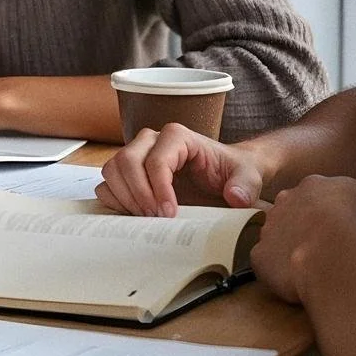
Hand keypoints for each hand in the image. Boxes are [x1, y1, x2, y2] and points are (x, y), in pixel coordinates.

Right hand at [97, 123, 264, 216]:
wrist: (225, 176)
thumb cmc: (233, 172)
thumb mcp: (248, 176)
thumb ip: (245, 186)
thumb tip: (234, 197)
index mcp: (177, 136)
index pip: (155, 159)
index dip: (159, 188)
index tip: (170, 213)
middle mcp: (151, 141)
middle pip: (126, 161)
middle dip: (138, 193)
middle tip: (156, 217)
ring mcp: (136, 155)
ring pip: (112, 170)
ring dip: (125, 198)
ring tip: (148, 218)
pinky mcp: (128, 173)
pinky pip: (107, 185)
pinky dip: (116, 202)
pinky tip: (137, 215)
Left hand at [251, 174, 355, 302]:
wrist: (335, 253)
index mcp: (320, 184)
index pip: (330, 196)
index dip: (345, 214)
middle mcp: (288, 199)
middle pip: (299, 212)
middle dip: (314, 227)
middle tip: (337, 250)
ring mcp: (270, 227)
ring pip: (281, 236)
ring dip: (296, 248)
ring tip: (321, 269)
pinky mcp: (261, 256)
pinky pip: (270, 264)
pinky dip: (283, 272)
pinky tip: (300, 283)